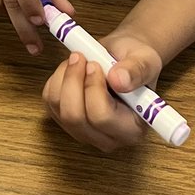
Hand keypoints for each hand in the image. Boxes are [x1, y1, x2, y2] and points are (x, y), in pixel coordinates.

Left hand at [41, 32, 162, 151]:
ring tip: (79, 59)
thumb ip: (136, 71)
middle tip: (81, 57)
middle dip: (73, 81)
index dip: (93, 88)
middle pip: (75, 117)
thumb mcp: (145, 59)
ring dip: (64, 77)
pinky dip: (56, 80)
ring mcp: (84, 132)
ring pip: (58, 108)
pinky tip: (71, 69)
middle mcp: (108, 138)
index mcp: (132, 129)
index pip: (102, 117)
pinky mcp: (66, 121)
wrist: (124, 59)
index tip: (95, 65)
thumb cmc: (137, 61)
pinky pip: (49, 101)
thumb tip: (118, 80)